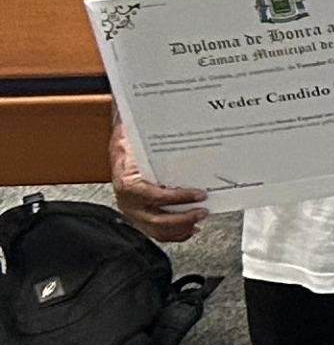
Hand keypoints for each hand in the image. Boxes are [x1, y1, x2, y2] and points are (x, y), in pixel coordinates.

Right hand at [107, 123, 205, 244]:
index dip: (176, 197)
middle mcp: (127, 201)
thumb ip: (141, 129)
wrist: (120, 154)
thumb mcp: (134, 136)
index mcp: (126, 182)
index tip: (198, 193)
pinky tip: (189, 228)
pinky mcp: (141, 217)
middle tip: (202, 211)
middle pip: (154, 219)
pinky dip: (174, 233)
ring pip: (156, 229)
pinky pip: (156, 231)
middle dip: (182, 218)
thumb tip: (145, 112)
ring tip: (199, 219)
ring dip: (180, 228)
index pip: (151, 196)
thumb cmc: (130, 145)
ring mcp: (133, 211)